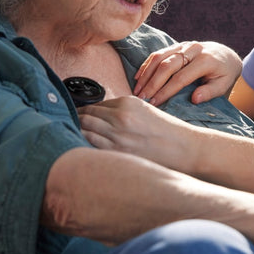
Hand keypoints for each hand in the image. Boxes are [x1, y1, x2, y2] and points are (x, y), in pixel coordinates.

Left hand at [80, 96, 201, 173]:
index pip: (95, 105)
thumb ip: (122, 112)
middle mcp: (120, 115)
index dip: (85, 113)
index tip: (79, 119)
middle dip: (76, 120)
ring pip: (83, 127)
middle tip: (68, 128)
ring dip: (75, 131)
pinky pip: (89, 143)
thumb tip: (98, 119)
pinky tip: (78, 147)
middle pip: (85, 114)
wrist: (185, 149)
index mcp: (127, 102)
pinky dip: (81, 142)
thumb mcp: (145, 112)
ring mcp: (117, 133)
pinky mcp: (117, 150)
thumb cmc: (167, 133)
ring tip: (69, 138)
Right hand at [134, 41, 241, 105]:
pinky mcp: (177, 45)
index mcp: (205, 60)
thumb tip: (194, 99)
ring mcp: (184, 45)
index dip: (166, 91)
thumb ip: (210, 92)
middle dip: (152, 83)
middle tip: (142, 98)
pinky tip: (138, 77)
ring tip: (137, 90)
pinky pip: (158, 53)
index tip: (155, 103)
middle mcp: (193, 49)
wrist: (226, 55)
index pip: (181, 77)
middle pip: (167, 65)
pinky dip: (147, 65)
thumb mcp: (224, 85)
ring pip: (160, 57)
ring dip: (146, 74)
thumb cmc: (224, 74)